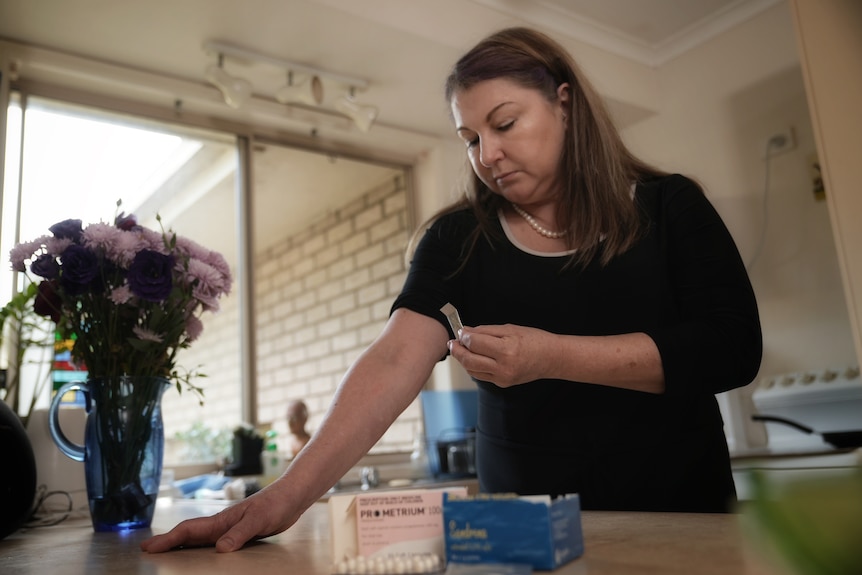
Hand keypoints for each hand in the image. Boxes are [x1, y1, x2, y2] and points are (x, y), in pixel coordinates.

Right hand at [140, 482, 302, 552]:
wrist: (291, 497)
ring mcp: (229, 528)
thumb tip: (219, 550)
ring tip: (167, 555)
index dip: (168, 539)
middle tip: (148, 551)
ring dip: (182, 546)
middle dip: (168, 542)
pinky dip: (201, 549)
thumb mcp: (258, 520)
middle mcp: (221, 525)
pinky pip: (213, 543)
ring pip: (199, 539)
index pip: (188, 531)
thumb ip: (240, 534)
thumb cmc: (275, 504)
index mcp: (221, 521)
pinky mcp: (239, 533)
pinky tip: (202, 556)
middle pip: (188, 535)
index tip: (148, 547)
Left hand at [447, 324, 551, 386]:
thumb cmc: (534, 340)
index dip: (464, 336)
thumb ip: (485, 331)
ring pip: (472, 370)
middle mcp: (503, 367)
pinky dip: (473, 366)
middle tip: (453, 342)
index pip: (475, 343)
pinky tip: (473, 357)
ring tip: (461, 348)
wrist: (552, 358)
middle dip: (457, 350)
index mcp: (506, 350)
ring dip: (463, 359)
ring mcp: (502, 378)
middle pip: (469, 360)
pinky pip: (481, 375)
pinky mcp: (502, 383)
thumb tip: (466, 331)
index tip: (460, 330)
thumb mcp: (510, 329)